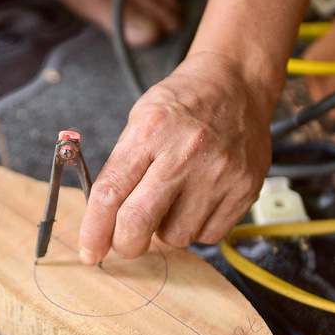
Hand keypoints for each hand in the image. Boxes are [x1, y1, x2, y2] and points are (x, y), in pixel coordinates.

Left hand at [78, 52, 274, 262]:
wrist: (237, 84)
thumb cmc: (183, 104)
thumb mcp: (140, 120)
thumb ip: (121, 169)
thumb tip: (103, 223)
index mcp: (150, 132)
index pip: (109, 193)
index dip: (94, 230)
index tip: (88, 250)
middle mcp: (184, 154)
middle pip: (138, 223)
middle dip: (124, 244)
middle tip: (125, 241)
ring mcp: (218, 173)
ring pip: (176, 237)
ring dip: (166, 230)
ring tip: (174, 200)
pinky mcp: (245, 188)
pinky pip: (208, 236)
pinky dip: (196, 228)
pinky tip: (198, 201)